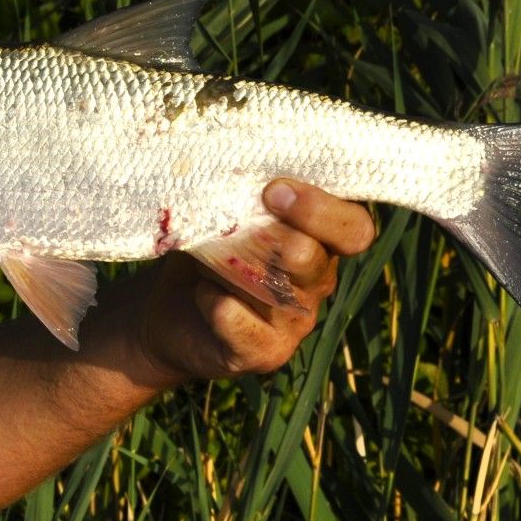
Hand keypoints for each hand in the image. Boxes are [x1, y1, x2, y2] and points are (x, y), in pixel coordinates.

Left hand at [133, 180, 376, 387]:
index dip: (321, 209)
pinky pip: (244, 325)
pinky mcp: (264, 353)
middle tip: (241, 218)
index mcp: (318, 243)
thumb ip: (241, 196)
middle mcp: (315, 283)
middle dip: (277, 234)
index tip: (273, 189)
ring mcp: (294, 322)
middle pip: (316, 258)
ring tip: (210, 259)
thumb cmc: (203, 252)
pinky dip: (218, 305)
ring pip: (282, 292)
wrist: (167, 314)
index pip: (353, 229)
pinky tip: (204, 295)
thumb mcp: (222, 216)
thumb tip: (234, 167)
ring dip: (240, 269)